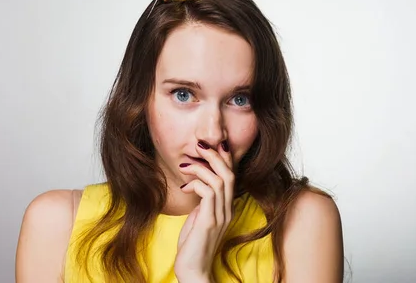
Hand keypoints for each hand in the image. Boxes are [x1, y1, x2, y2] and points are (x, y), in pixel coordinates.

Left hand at [173, 142, 234, 281]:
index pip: (231, 176)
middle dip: (214, 155)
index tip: (211, 144)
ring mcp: (220, 216)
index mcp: (226, 208)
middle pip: (229, 173)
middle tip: (199, 144)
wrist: (192, 270)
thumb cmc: (192, 245)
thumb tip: (196, 186)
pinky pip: (208, 193)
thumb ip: (202, 203)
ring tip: (185, 164)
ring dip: (202, 167)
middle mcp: (227, 210)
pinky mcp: (209, 221)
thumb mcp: (198, 218)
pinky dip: (196, 184)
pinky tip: (184, 187)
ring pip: (220, 180)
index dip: (224, 158)